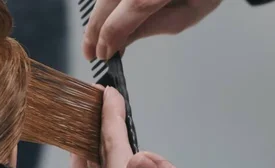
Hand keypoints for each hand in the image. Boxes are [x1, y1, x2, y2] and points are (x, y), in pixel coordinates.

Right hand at [82, 0, 223, 59]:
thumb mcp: (185, 15)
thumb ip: (149, 29)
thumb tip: (121, 42)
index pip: (119, 21)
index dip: (107, 41)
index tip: (103, 55)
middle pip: (104, 4)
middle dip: (93, 30)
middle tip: (89, 51)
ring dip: (97, 16)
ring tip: (94, 37)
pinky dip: (106, 5)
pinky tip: (105, 17)